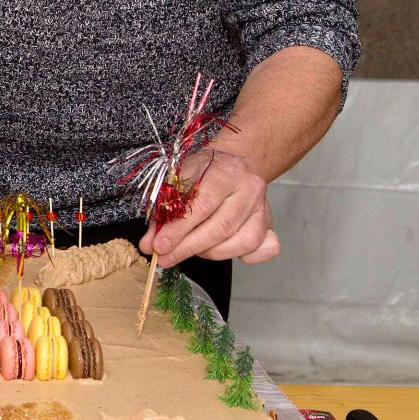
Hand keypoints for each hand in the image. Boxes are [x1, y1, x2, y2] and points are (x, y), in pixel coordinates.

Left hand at [138, 149, 280, 264]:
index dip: (179, 229)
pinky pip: (262, 249)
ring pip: (242, 242)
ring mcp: (263, 207)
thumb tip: (150, 245)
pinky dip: (242, 256)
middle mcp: (249, 189)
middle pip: (221, 227)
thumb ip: (164, 211)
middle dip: (189, 247)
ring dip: (209, 253)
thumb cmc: (202, 171)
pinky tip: (220, 251)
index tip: (159, 246)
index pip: (202, 205)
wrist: (233, 162)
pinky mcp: (269, 223)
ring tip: (188, 251)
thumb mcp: (178, 179)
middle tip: (166, 258)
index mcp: (225, 171)